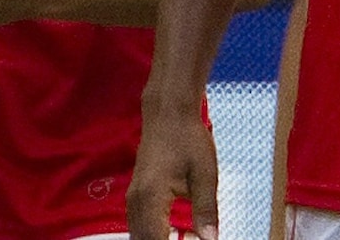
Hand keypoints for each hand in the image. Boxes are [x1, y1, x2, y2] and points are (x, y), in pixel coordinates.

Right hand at [127, 98, 218, 239]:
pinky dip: (153, 235)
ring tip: (181, 238)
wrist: (168, 113)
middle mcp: (136, 201)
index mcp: (151, 197)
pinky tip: (172, 235)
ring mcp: (133, 198)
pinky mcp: (136, 195)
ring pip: (138, 235)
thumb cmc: (188, 139)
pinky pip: (139, 225)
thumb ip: (206, 210)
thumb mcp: (205, 175)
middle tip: (188, 239)